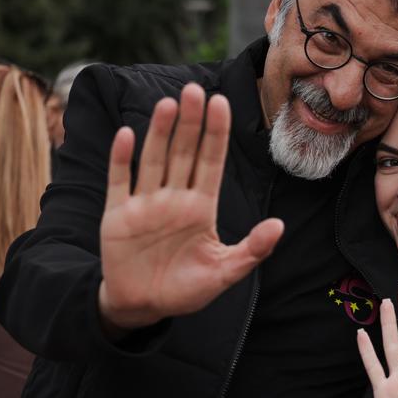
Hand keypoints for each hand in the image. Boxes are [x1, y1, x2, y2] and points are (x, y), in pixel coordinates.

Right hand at [97, 83, 284, 331]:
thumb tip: (280, 226)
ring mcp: (145, 204)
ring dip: (160, 133)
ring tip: (169, 103)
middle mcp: (174, 199)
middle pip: (183, 153)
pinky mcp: (118, 215)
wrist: (143, 307)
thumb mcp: (225, 272)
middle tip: (195, 89)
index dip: (216, 133)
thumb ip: (252, 250)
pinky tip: (127, 134)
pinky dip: (122, 159)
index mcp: (201, 208)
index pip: (211, 162)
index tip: (222, 103)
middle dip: (191, 122)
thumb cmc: (186, 289)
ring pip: (154, 160)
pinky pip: (120, 182)